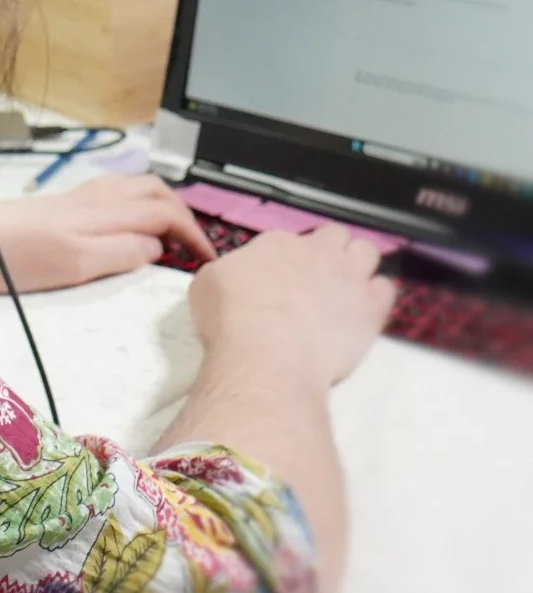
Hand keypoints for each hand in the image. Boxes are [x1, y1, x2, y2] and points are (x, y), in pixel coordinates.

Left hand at [0, 173, 218, 292]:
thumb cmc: (18, 258)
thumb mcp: (77, 265)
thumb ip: (122, 252)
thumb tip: (160, 246)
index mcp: (105, 213)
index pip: (166, 213)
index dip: (194, 234)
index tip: (209, 261)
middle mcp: (97, 197)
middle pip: (156, 190)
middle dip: (184, 213)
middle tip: (195, 246)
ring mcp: (80, 196)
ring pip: (137, 187)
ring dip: (163, 204)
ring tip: (172, 234)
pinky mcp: (64, 203)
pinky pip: (117, 192)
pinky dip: (139, 202)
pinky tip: (131, 222)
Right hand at [189, 224, 394, 388]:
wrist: (265, 356)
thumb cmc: (230, 322)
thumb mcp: (207, 286)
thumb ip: (228, 273)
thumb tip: (234, 278)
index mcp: (277, 244)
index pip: (291, 241)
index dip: (289, 261)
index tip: (283, 282)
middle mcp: (317, 251)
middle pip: (335, 236)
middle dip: (330, 252)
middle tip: (318, 280)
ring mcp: (348, 277)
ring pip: (367, 252)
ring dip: (357, 267)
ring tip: (346, 292)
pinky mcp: (371, 308)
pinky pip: (385, 289)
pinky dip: (376, 298)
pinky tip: (362, 314)